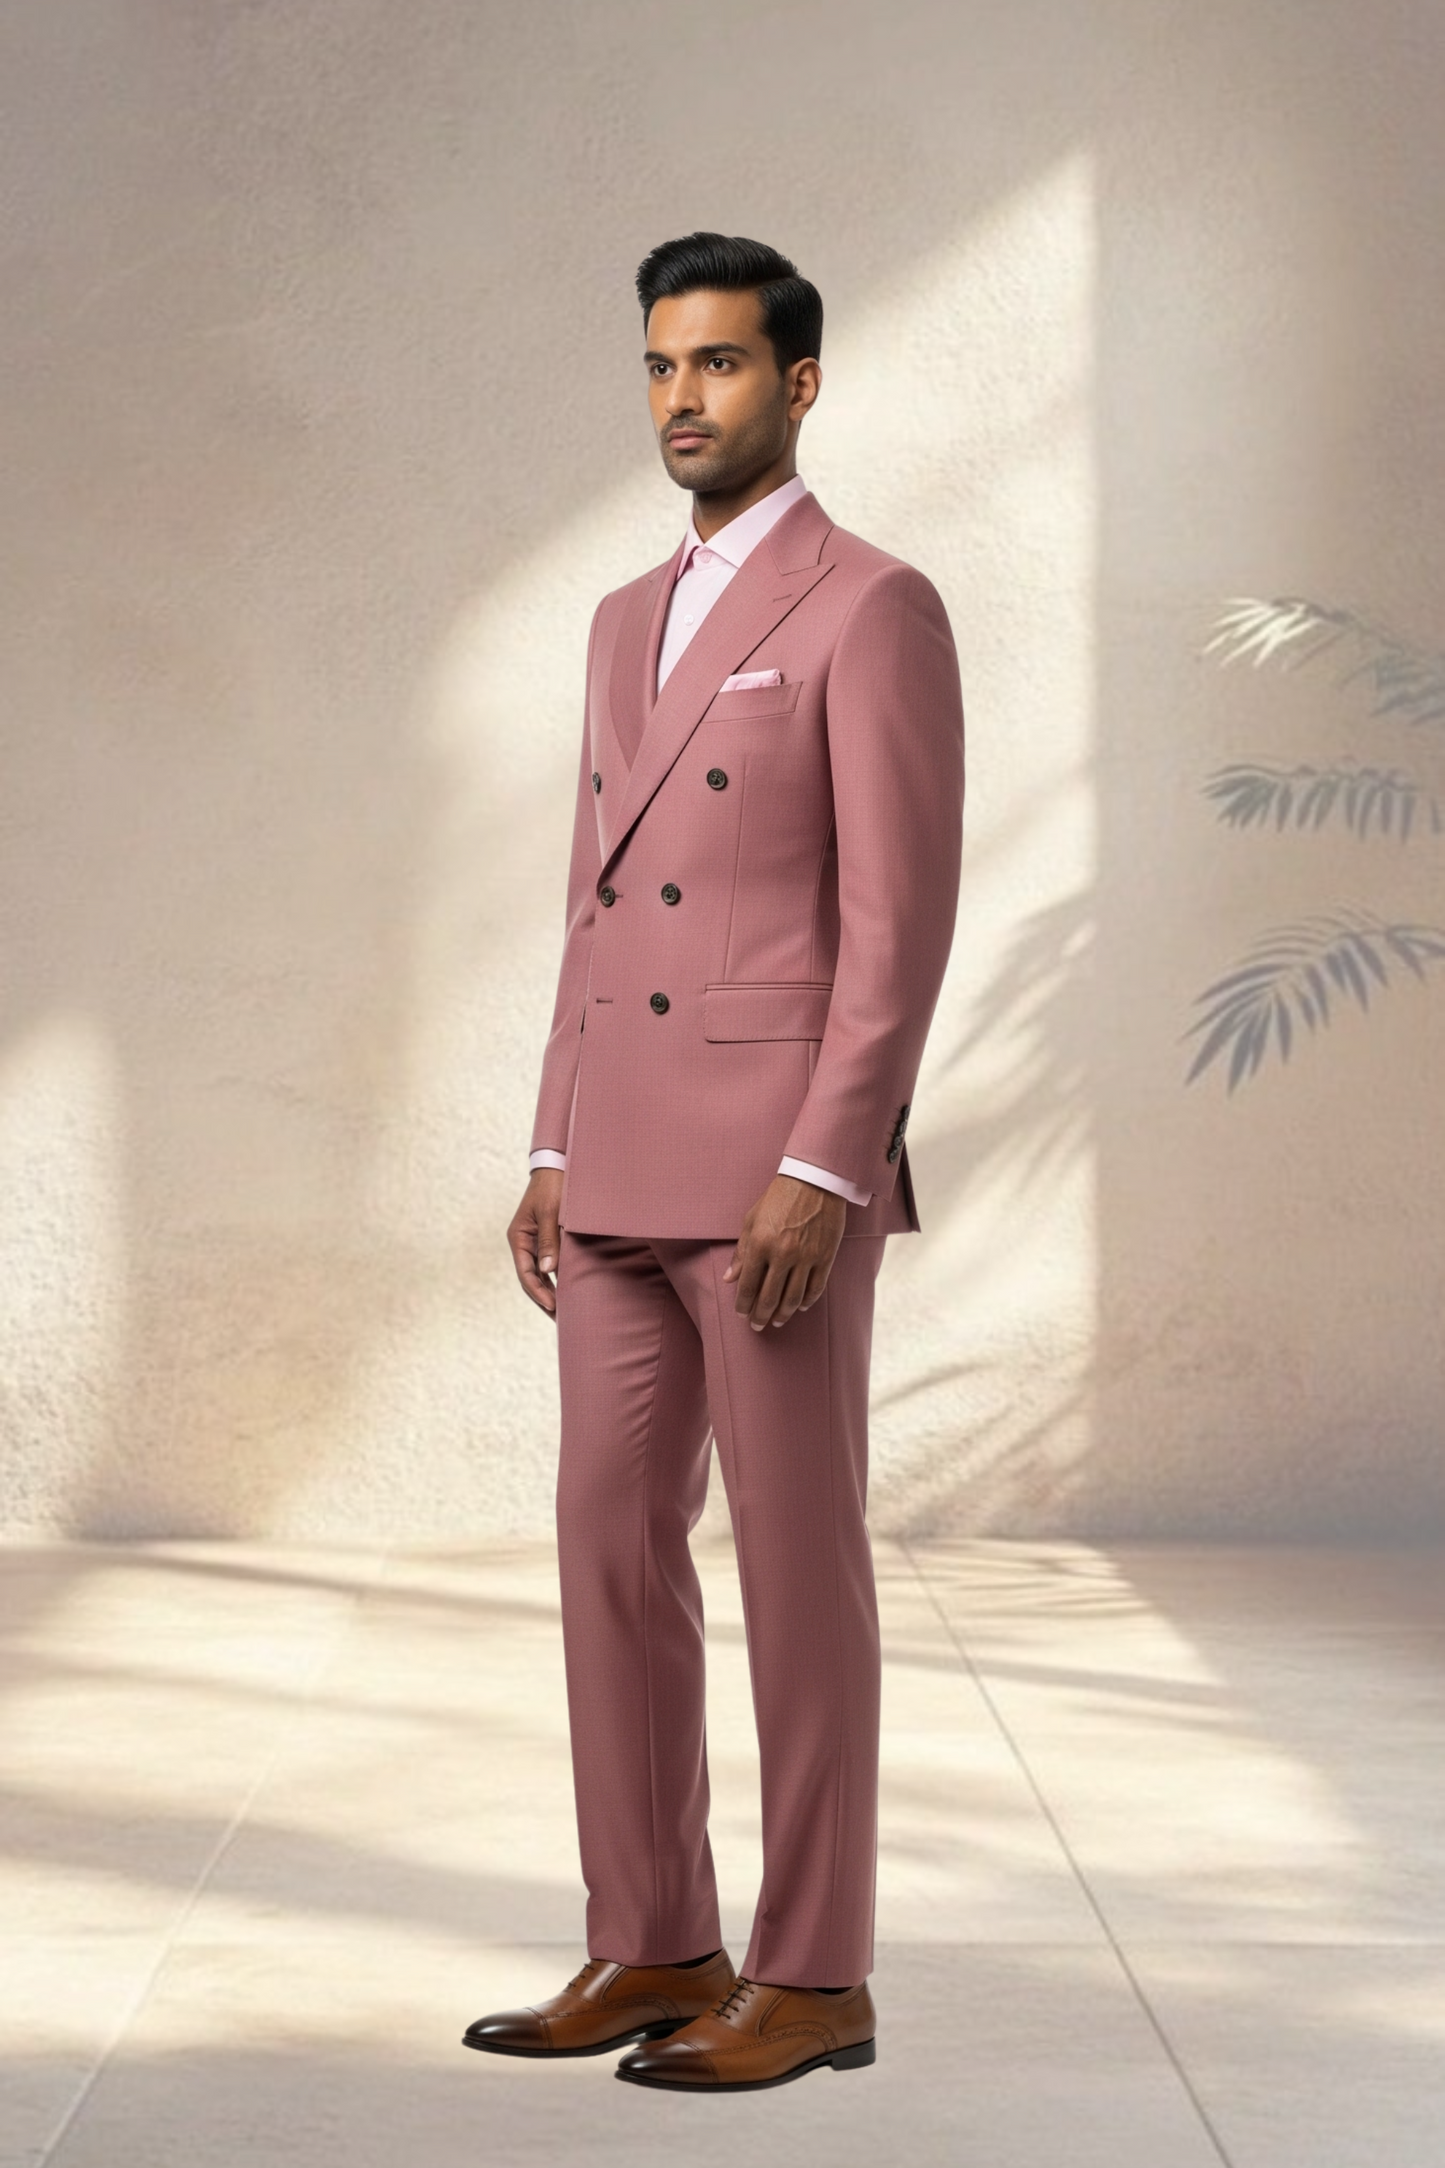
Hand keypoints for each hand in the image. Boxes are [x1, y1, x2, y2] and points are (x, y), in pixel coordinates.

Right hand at [508, 1168, 564, 1318]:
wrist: (557, 1167)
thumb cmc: (554, 1187)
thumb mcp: (552, 1213)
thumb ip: (550, 1241)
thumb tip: (548, 1270)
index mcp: (519, 1237)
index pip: (526, 1274)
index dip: (538, 1293)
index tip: (552, 1307)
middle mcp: (523, 1243)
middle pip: (530, 1279)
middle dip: (543, 1299)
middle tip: (559, 1319)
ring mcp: (533, 1242)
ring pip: (539, 1274)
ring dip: (549, 1291)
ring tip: (562, 1311)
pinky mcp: (545, 1240)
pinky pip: (547, 1265)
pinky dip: (555, 1279)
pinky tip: (565, 1290)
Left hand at [723, 1173, 846, 1330]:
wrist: (814, 1181)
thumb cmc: (779, 1198)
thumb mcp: (752, 1220)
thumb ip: (741, 1252)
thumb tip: (730, 1278)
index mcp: (760, 1244)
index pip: (748, 1285)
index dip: (743, 1303)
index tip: (741, 1312)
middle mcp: (783, 1254)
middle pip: (770, 1297)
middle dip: (761, 1316)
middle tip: (757, 1326)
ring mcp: (806, 1257)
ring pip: (793, 1298)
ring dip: (783, 1314)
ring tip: (777, 1321)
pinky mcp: (825, 1257)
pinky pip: (815, 1288)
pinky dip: (807, 1302)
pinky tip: (799, 1307)